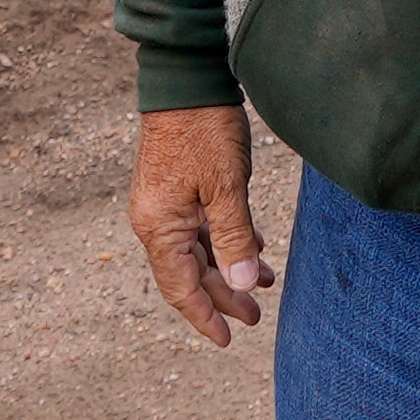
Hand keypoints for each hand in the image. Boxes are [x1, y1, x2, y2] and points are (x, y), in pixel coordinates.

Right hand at [129, 106, 271, 346]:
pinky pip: (200, 227)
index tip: (226, 340)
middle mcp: (155, 220)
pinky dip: (226, 240)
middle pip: (190, 272)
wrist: (186, 79)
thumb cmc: (204, 131)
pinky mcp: (176, 188)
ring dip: (229, 267)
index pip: (181, 287)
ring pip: (198, 250)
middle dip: (225, 294)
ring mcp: (164, 204)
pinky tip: (254, 247)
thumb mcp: (226, 188)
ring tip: (264, 283)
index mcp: (160, 227)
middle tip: (256, 316)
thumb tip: (242, 285)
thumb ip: (234, 239)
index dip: (205, 315)